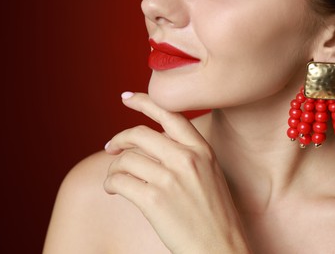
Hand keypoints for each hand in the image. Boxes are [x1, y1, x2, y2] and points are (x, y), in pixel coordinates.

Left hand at [104, 92, 250, 253]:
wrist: (222, 248)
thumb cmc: (215, 215)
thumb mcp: (209, 174)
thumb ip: (185, 155)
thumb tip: (150, 145)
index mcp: (202, 150)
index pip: (170, 114)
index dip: (145, 102)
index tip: (127, 98)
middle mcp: (187, 159)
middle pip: (140, 134)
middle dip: (119, 138)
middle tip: (110, 146)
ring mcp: (170, 179)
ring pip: (126, 159)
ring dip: (113, 167)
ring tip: (115, 178)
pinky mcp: (154, 201)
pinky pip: (119, 181)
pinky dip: (110, 183)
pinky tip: (114, 190)